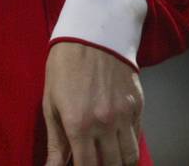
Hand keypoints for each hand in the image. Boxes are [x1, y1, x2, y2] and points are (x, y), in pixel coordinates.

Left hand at [42, 41, 143, 165]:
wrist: (92, 35)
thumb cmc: (64, 66)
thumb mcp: (50, 102)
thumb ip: (55, 141)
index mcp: (78, 124)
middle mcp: (105, 124)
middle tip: (91, 159)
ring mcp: (124, 116)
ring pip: (130, 158)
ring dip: (118, 163)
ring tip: (106, 157)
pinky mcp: (138, 108)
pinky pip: (137, 139)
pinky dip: (128, 147)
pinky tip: (117, 144)